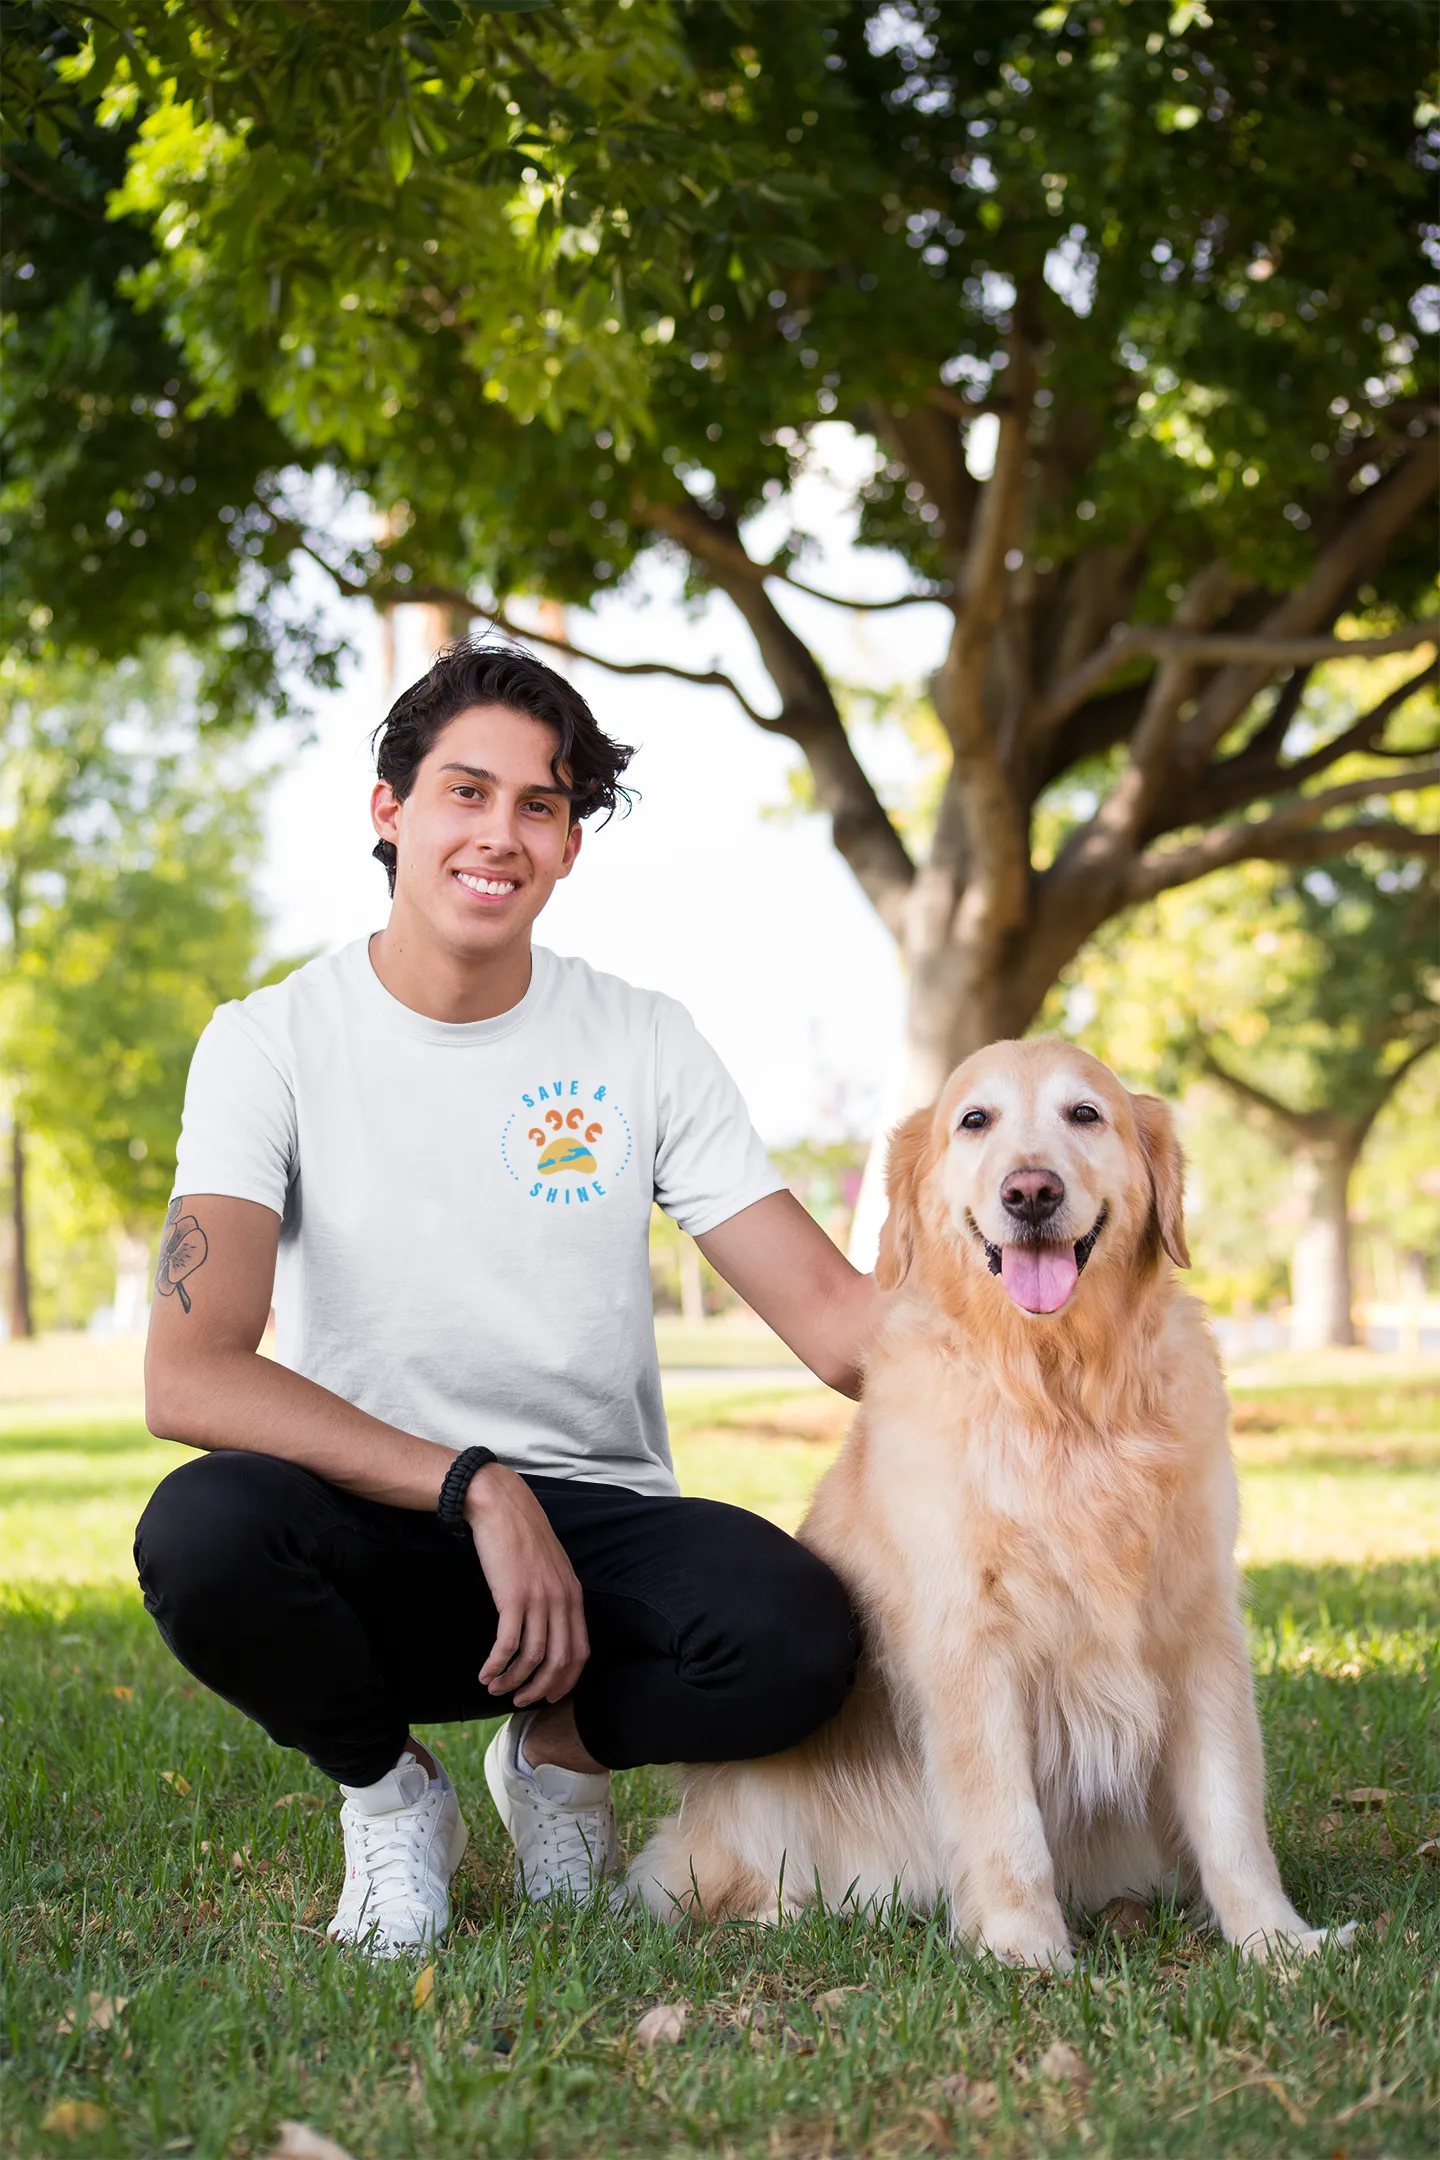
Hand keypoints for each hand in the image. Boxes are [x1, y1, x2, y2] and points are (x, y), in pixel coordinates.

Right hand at [465, 1465, 589, 1707]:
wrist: (501, 1505)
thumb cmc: (522, 1535)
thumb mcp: (550, 1567)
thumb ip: (555, 1595)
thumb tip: (549, 1628)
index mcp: (573, 1595)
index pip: (580, 1651)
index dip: (566, 1681)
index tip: (548, 1695)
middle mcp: (561, 1600)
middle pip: (560, 1662)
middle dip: (540, 1689)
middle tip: (520, 1700)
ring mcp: (538, 1599)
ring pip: (532, 1658)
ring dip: (513, 1680)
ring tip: (495, 1688)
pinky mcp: (512, 1597)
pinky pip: (507, 1645)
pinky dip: (496, 1665)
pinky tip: (485, 1673)